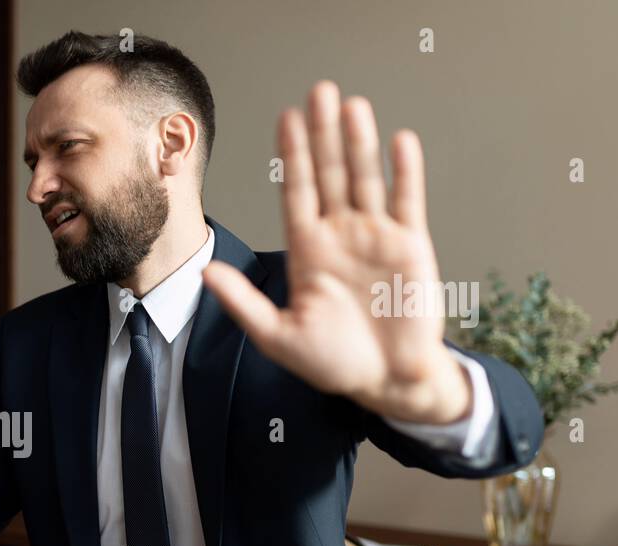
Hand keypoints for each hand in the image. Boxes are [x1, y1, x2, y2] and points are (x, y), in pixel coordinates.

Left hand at [203, 81, 470, 424]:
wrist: (386, 382)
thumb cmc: (332, 363)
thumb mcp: (277, 336)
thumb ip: (243, 302)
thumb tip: (205, 272)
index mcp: (307, 250)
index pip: (295, 192)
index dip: (290, 156)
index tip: (285, 119)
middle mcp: (340, 235)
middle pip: (328, 174)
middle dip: (322, 135)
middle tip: (318, 92)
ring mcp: (376, 236)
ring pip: (364, 179)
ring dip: (358, 143)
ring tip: (351, 106)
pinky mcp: (411, 246)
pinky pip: (408, 201)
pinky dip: (404, 172)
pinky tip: (398, 141)